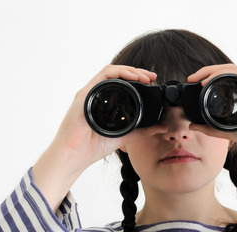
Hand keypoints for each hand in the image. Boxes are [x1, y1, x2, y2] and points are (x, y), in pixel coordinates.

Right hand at [33, 65, 166, 210]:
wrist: (74, 157)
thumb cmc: (92, 148)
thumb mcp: (124, 136)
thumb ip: (142, 131)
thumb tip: (162, 127)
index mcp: (103, 102)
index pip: (121, 83)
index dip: (137, 78)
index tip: (151, 80)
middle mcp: (95, 95)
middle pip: (117, 75)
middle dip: (137, 71)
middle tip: (152, 76)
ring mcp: (89, 93)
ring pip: (111, 71)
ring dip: (130, 70)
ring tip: (144, 76)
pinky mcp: (84, 95)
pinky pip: (102, 76)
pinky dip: (119, 73)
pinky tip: (132, 77)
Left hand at [188, 64, 236, 183]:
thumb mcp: (228, 130)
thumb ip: (210, 127)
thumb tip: (192, 125)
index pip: (223, 80)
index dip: (207, 79)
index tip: (193, 84)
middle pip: (225, 72)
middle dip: (206, 72)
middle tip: (191, 78)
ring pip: (231, 69)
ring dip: (212, 72)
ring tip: (198, 79)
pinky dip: (224, 74)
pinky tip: (211, 81)